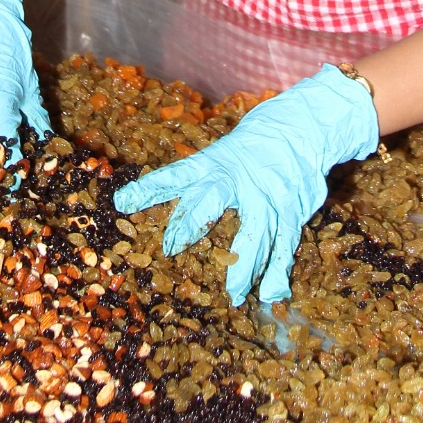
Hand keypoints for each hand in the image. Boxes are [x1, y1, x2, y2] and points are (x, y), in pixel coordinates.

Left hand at [113, 65, 378, 305]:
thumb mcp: (215, 161)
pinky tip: (271, 293)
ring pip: (255, 231)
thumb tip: (128, 204)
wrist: (300, 127)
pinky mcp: (292, 207)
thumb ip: (184, 187)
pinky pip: (285, 242)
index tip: (122, 202)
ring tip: (235, 295)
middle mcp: (237, 177)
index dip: (149, 188)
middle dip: (194, 221)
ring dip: (245, 265)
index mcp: (213, 163)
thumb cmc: (246, 151)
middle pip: (213, 197)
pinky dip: (278, 269)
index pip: (176, 174)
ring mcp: (268, 192)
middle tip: (173, 247)